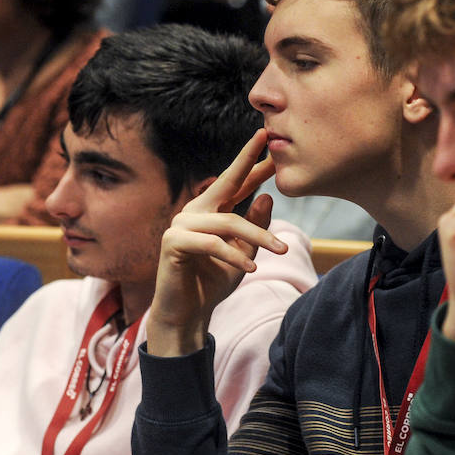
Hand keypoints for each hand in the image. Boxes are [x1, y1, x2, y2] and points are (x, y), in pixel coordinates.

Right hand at [146, 129, 286, 355]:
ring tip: (280, 250)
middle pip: (227, 184)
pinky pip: (212, 244)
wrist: (188, 314)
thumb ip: (253, 227)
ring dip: (257, 237)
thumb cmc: (213, 283)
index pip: (235, 182)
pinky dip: (234, 257)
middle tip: (273, 154)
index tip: (268, 140)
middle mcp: (194, 211)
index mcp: (210, 210)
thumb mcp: (243, 253)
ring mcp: (181, 224)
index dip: (252, 163)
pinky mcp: (174, 242)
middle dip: (249, 165)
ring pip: (228, 223)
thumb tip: (268, 197)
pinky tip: (251, 268)